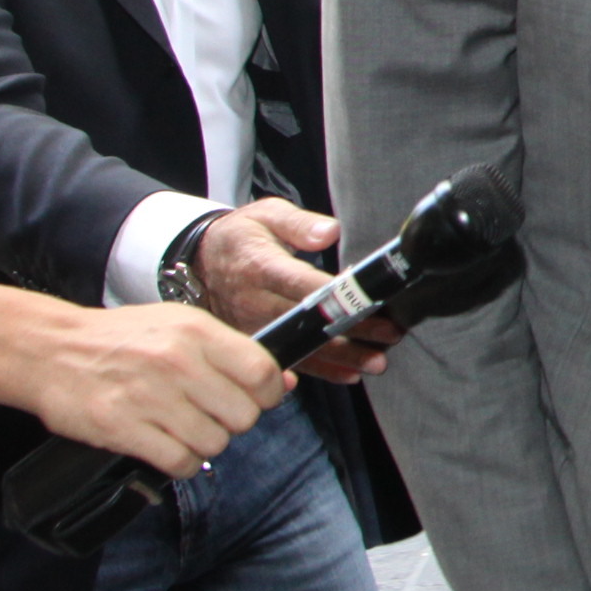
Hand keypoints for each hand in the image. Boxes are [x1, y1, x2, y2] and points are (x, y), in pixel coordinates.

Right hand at [16, 301, 281, 475]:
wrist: (49, 349)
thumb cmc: (119, 339)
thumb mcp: (179, 327)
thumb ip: (231, 353)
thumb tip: (284, 383)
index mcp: (196, 332)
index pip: (262, 373)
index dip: (268, 394)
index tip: (254, 399)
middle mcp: (177, 362)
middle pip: (243, 416)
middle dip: (232, 422)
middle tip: (209, 414)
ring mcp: (149, 396)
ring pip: (214, 443)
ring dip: (203, 444)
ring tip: (180, 427)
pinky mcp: (123, 428)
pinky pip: (180, 463)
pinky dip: (180, 463)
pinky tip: (165, 445)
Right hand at [198, 199, 389, 380]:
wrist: (201, 263)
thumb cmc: (241, 237)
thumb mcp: (266, 215)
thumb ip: (299, 223)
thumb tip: (330, 232)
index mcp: (261, 267)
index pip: (304, 285)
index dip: (339, 295)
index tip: (372, 299)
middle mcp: (256, 302)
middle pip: (309, 323)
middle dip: (351, 331)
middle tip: (389, 336)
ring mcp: (255, 328)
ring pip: (303, 348)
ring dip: (342, 357)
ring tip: (377, 362)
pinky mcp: (257, 344)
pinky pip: (291, 362)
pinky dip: (322, 371)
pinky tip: (350, 374)